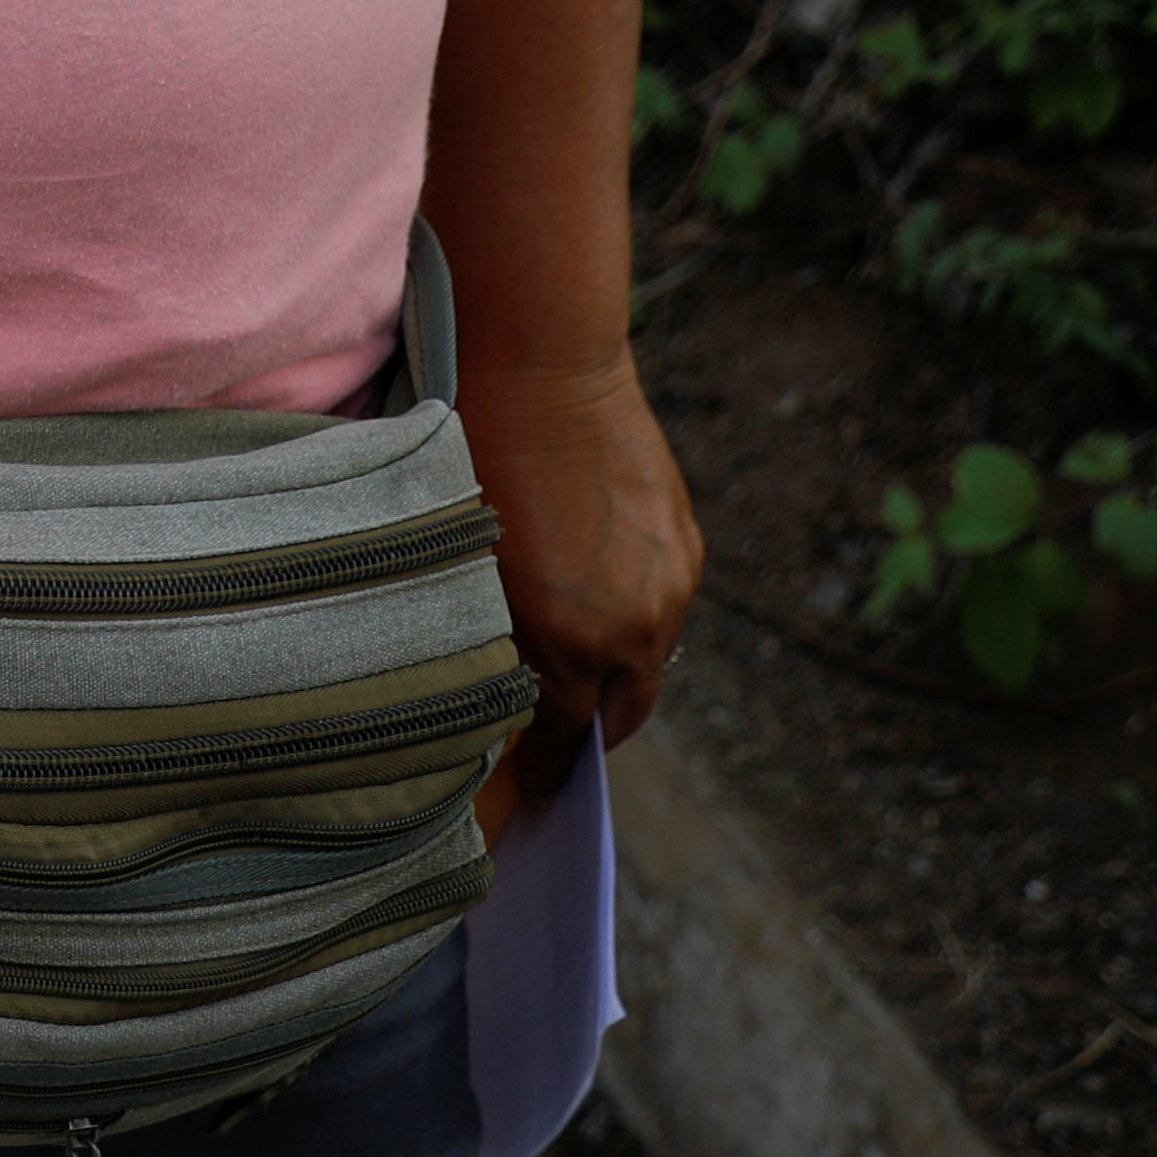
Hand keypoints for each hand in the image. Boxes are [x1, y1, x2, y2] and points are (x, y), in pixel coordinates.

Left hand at [467, 351, 702, 779]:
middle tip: (554, 744)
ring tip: (574, 668)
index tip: (531, 791)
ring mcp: (669, 585)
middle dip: (586, 736)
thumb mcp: (471, 571)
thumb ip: (497, 643)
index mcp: (571, 640)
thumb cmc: (477, 459)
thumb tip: (501, 696)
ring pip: (648, 661)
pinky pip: (664, 607)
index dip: (544, 770)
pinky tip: (599, 599)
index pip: (561, 738)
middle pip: (620, 715)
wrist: (542, 366)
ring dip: (615, 673)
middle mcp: (634, 625)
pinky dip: (634, 619)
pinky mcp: (686, 544)